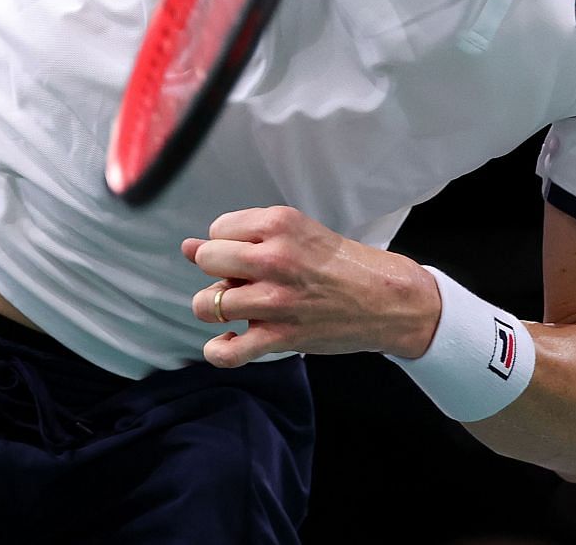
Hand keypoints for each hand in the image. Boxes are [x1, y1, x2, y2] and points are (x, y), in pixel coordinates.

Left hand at [181, 205, 439, 367]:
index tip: (250, 253)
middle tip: (242, 279)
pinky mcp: (281, 336)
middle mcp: (275, 257)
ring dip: (216, 308)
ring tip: (238, 308)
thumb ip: (244, 238)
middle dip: (218, 271)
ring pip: (208, 304)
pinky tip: (228, 342)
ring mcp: (276, 299)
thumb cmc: (344, 264)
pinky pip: (228, 351)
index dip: (228, 242)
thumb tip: (187, 248)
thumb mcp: (299, 235)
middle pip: (207, 260)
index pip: (218, 228)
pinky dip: (219, 351)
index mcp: (280, 223)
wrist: (388, 300)